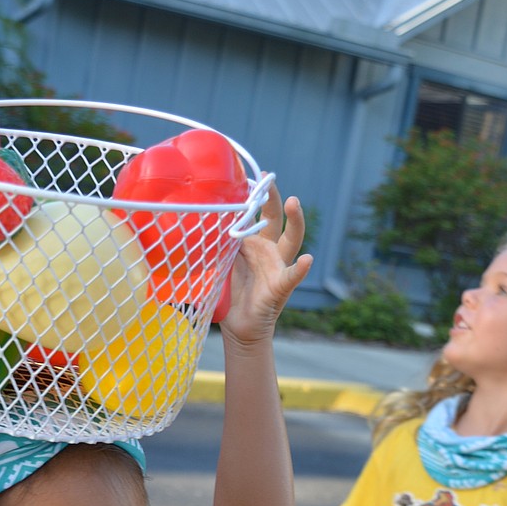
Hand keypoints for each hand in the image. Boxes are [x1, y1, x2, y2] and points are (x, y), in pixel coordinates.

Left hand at [220, 186, 312, 345]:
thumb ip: (216, 247)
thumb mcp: (220, 266)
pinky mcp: (281, 286)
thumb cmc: (231, 296)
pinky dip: (300, 268)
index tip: (246, 176)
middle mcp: (269, 251)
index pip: (255, 216)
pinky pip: (293, 275)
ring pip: (292, 239)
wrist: (240, 329)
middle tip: (268, 178)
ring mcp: (278, 266)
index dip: (252, 198)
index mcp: (253, 244)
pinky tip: (307, 260)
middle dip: (273, 198)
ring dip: (295, 220)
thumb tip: (199, 224)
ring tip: (294, 203)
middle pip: (275, 219)